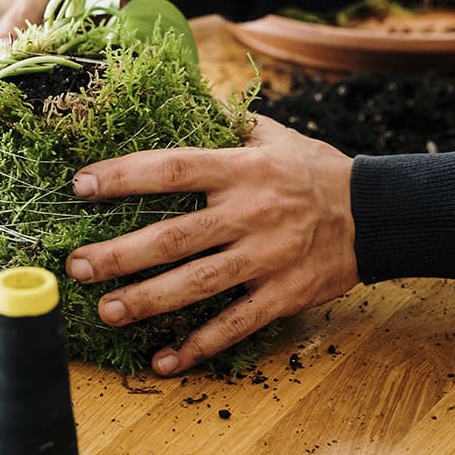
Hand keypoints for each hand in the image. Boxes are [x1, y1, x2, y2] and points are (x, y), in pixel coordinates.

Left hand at [65, 116, 359, 375]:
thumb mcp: (273, 135)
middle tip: (76, 266)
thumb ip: (226, 123)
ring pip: (196, 284)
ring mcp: (266, 258)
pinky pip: (234, 324)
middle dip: (119, 255)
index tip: (80, 185)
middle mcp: (249, 213)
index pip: (171, 169)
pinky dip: (197, 345)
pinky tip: (163, 360)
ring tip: (106, 312)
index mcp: (241, 169)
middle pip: (173, 237)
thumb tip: (182, 95)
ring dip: (147, 301)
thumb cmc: (316, 171)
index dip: (122, 176)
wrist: (378, 214)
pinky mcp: (284, 295)